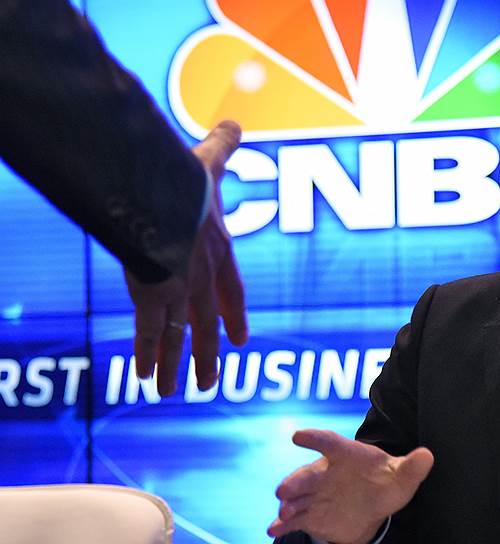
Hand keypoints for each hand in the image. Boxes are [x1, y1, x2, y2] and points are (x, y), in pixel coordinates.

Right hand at [124, 120, 247, 395]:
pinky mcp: (153, 298)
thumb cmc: (189, 181)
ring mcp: (180, 292)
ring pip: (179, 338)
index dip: (234, 316)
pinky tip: (143, 377)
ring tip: (170, 391)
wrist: (168, 201)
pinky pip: (150, 334)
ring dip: (177, 366)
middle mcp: (203, 279)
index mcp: (218, 253)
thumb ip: (224, 145)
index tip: (239, 341)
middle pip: (207, 325)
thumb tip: (234, 121)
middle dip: (206, 354)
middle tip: (209, 382)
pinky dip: (147, 356)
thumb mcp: (209, 161)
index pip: (232, 292)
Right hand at [268, 430, 433, 543]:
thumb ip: (412, 466)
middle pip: (308, 474)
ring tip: (284, 511)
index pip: (330, 442)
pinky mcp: (310, 515)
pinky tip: (273, 529)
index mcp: (346, 454)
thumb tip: (427, 456)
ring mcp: (316, 495)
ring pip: (298, 497)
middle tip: (283, 490)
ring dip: (288, 503)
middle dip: (295, 481)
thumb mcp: (401, 476)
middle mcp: (326, 472)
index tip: (298, 436)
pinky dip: (282, 524)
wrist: (373, 505)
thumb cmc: (386, 483)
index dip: (314, 439)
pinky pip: (294, 518)